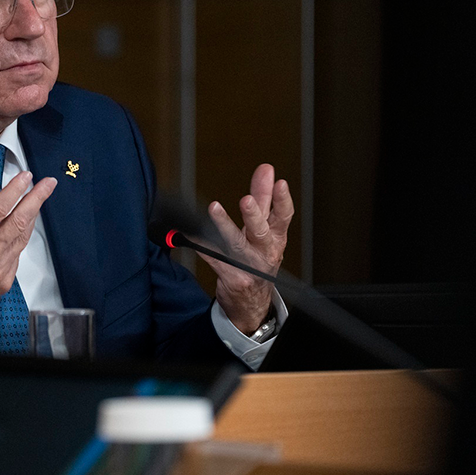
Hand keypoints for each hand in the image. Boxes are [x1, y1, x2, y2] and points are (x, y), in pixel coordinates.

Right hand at [0, 167, 56, 345]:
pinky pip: (18, 253)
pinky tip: (24, 225)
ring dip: (32, 216)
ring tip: (38, 199)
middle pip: (19, 221)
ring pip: (22, 237)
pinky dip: (22, 236)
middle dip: (36, 199)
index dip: (14, 191)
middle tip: (46, 184)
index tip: (24, 178)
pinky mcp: (4, 280)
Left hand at [203, 163, 291, 334]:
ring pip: (236, 244)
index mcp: (276, 239)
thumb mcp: (266, 231)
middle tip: (247, 200)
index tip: (278, 182)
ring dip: (224, 225)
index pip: (283, 217)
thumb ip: (264, 200)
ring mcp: (249, 267)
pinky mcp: (232, 278)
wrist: (252, 304)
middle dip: (254, 215)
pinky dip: (202, 244)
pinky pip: (213, 257)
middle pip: (261, 232)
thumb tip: (266, 170)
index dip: (282, 200)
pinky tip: (192, 233)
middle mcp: (265, 253)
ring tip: (215, 208)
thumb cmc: (258, 261)